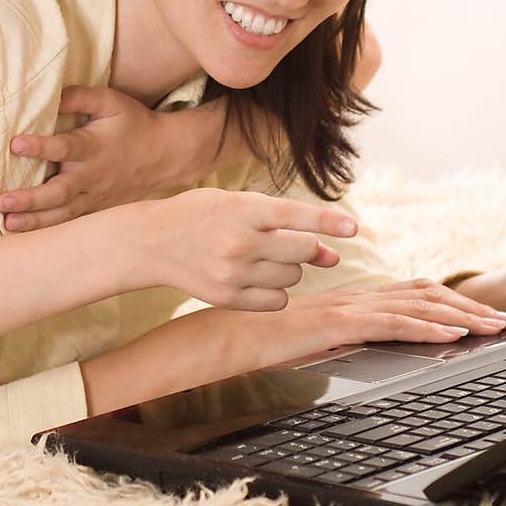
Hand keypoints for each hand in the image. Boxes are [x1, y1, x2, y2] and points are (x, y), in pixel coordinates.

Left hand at [0, 86, 169, 230]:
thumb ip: (79, 97)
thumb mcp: (110, 103)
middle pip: (59, 192)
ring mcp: (95, 198)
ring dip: (35, 221)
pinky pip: (71, 225)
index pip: (64, 148)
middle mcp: (92, 176)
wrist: (164, 155)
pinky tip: (27, 236)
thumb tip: (48, 94)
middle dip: (30, 199)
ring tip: (8, 223)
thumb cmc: (132, 124)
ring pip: (63, 215)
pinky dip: (50, 232)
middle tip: (2, 200)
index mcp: (93, 147)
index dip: (40, 146)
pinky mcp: (96, 210)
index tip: (15, 143)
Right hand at [127, 188, 360, 311]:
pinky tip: (256, 278)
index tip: (353, 228)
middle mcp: (239, 242)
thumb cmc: (202, 216)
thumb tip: (332, 255)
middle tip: (293, 244)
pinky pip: (277, 301)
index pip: (295, 215)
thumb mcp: (239, 204)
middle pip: (302, 251)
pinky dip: (276, 292)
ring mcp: (232, 273)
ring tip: (261, 257)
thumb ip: (285, 224)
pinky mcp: (227, 298)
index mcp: (243, 209)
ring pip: (292, 278)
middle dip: (308, 248)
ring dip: (288, 268)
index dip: (328, 222)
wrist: (152, 241)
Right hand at [282, 279, 505, 359]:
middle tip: (504, 321)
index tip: (483, 314)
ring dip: (460, 318)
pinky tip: (451, 336)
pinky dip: (427, 329)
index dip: (453, 301)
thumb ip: (349, 334)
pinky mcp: (343, 324)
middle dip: (470, 308)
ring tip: (491, 328)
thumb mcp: (321, 337)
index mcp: (358, 299)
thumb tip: (375, 345)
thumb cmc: (273, 338)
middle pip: (427, 296)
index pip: (416, 293)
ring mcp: (353, 308)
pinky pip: (394, 325)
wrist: (238, 334)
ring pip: (418, 308)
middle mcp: (361, 297)